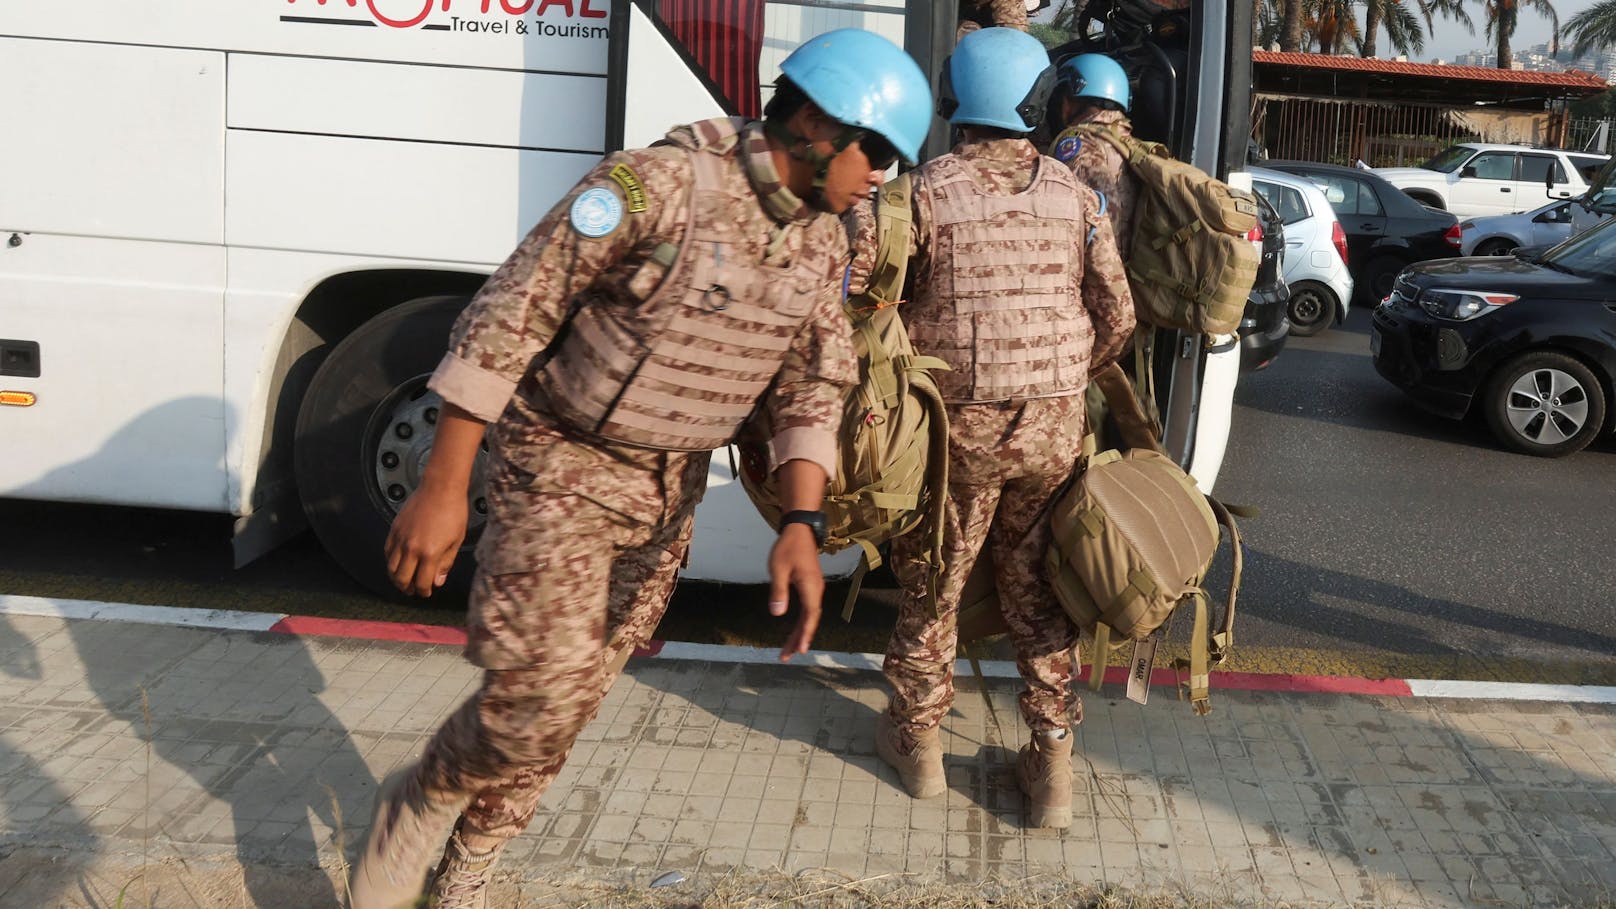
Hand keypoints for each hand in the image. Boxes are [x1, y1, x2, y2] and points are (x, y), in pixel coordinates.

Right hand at [384, 485, 468, 596]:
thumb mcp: (456, 541)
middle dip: (407, 588)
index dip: (424, 591)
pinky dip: (390, 562)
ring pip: (391, 567)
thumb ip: (445, 564)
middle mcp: (411, 548)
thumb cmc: (453, 511)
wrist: (440, 488)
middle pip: (402, 578)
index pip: (422, 582)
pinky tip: (398, 563)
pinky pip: (387, 551)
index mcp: (430, 553)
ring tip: (404, 580)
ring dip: (396, 578)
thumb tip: (438, 581)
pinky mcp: (394, 529)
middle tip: (413, 590)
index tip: (426, 592)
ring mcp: (400, 538)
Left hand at [766, 523, 823, 661]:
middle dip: (799, 639)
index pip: (810, 616)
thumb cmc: (788, 547)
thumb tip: (777, 614)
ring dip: (800, 633)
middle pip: (810, 620)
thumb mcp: (778, 568)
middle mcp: (816, 591)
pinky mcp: (810, 587)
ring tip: (789, 650)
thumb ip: (778, 591)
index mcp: (810, 587)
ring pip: (809, 616)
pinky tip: (795, 632)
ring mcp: (814, 589)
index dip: (804, 634)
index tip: (799, 650)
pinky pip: (808, 610)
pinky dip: (802, 623)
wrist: (800, 530)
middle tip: (787, 657)